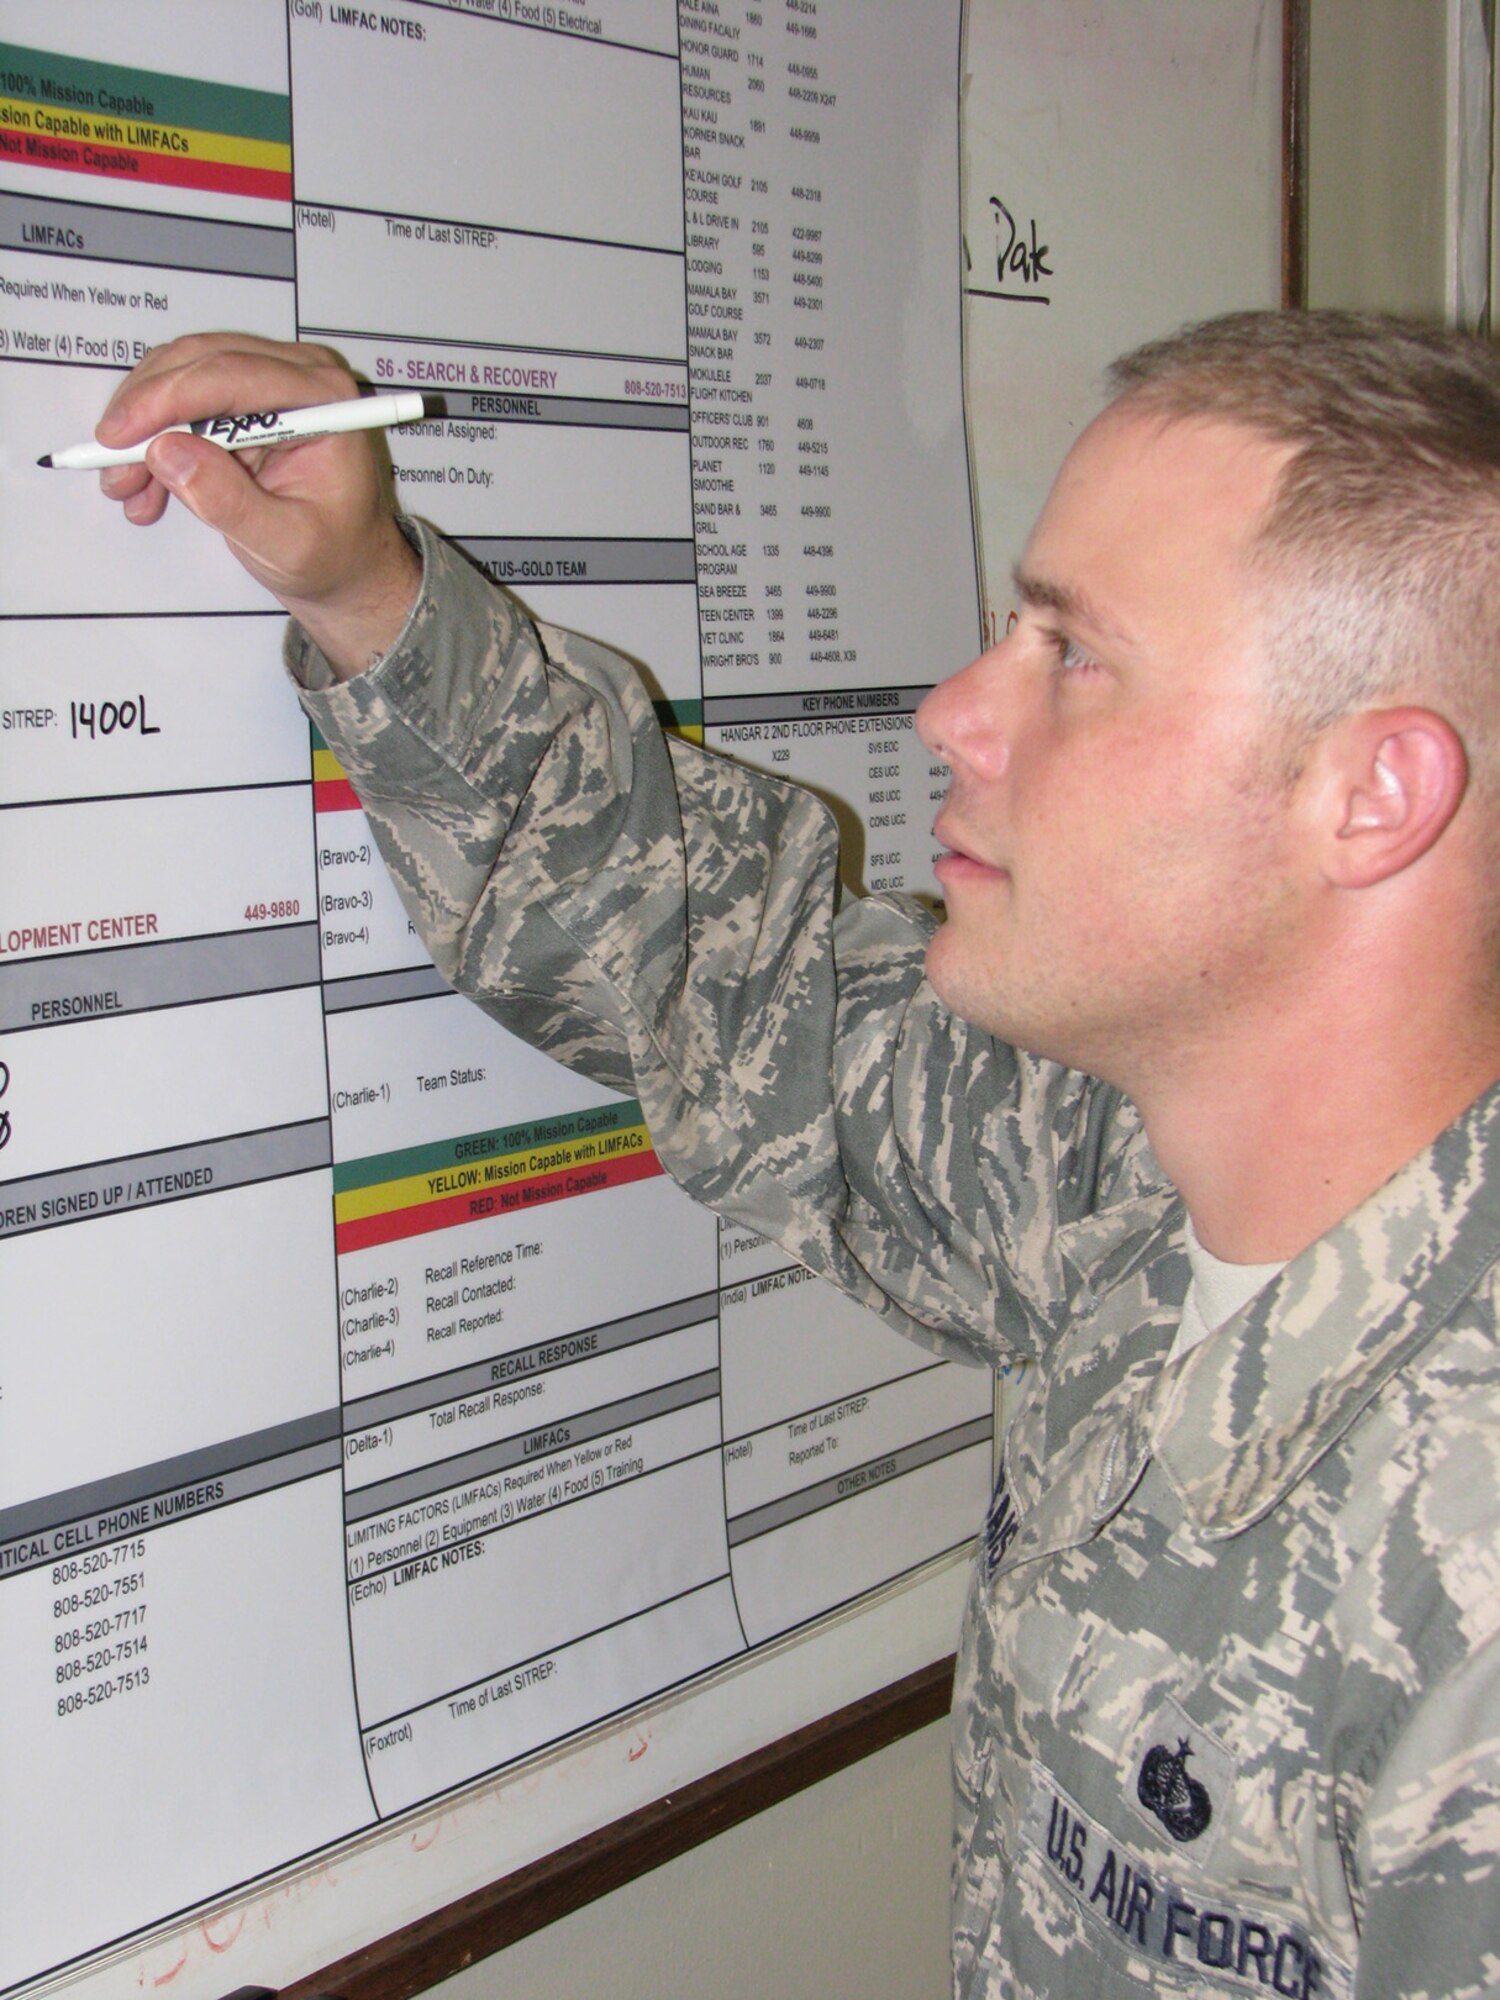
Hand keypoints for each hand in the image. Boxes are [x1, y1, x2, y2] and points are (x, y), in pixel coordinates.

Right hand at [96, 332, 421, 678]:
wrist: (347, 568)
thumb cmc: (333, 556)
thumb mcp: (285, 544)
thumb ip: (230, 502)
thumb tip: (168, 453)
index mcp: (324, 399)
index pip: (232, 375)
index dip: (166, 399)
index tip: (120, 436)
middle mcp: (298, 376)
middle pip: (198, 364)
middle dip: (144, 415)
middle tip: (109, 465)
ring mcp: (269, 384)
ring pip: (180, 379)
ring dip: (142, 431)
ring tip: (124, 489)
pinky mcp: (244, 404)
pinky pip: (182, 406)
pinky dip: (154, 445)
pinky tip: (143, 492)